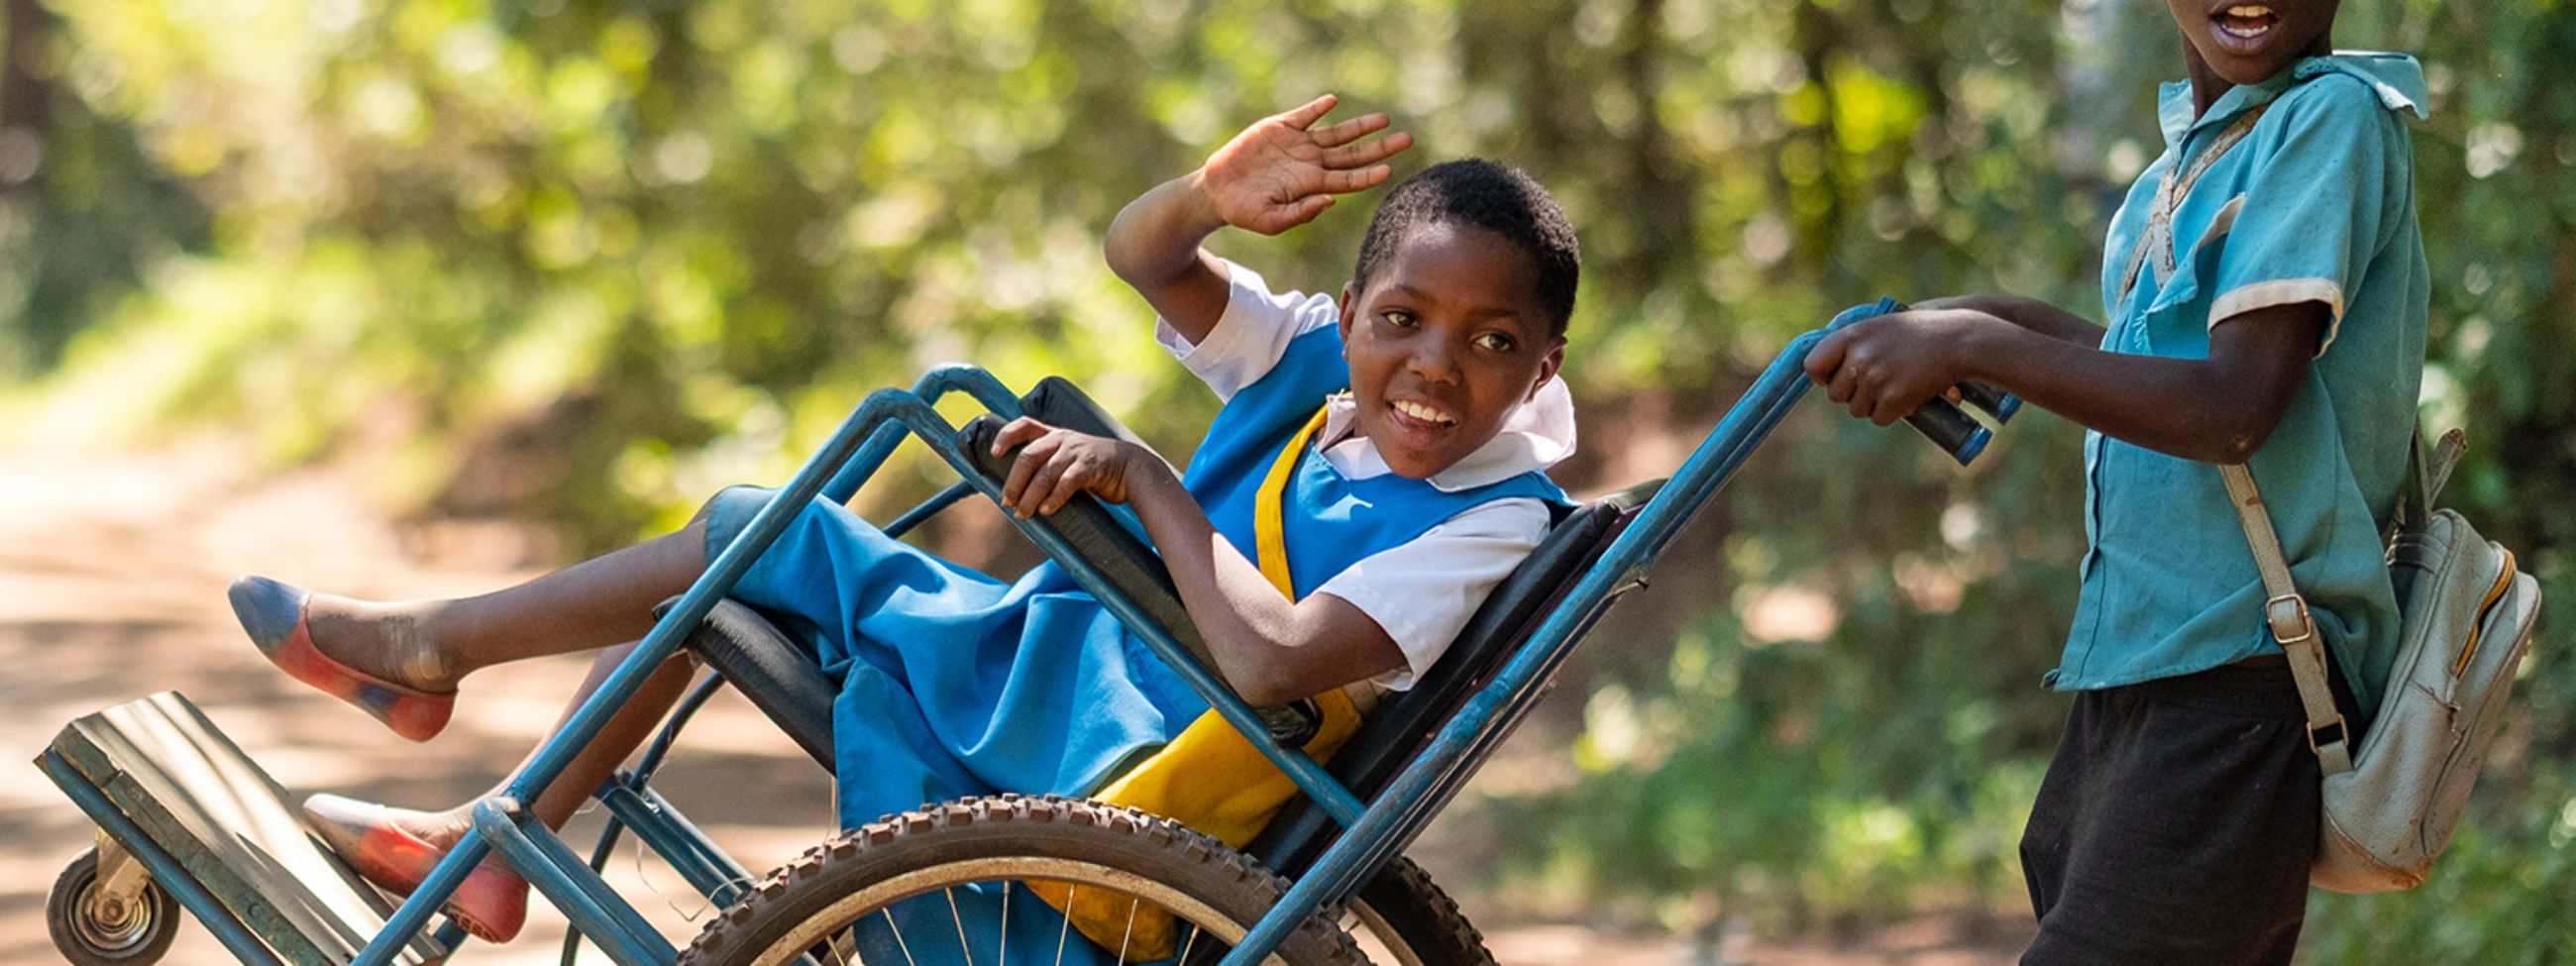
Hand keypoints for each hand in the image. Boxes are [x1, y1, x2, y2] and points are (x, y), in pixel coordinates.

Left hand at [991, 418, 1163, 519]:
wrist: (1132, 469)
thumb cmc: (1095, 470)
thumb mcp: (1069, 459)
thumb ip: (1047, 467)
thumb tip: (1018, 493)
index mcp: (1054, 435)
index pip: (1025, 425)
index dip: (1006, 436)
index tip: (994, 454)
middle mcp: (1063, 439)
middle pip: (1028, 456)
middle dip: (1014, 482)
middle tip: (1007, 502)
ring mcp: (1076, 452)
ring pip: (1044, 473)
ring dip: (1030, 497)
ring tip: (1023, 514)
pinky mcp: (1090, 467)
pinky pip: (1066, 483)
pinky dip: (1053, 499)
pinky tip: (1046, 511)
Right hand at [1194, 94, 1412, 235]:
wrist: (1218, 191)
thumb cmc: (1245, 212)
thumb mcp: (1271, 222)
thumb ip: (1300, 213)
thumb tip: (1330, 201)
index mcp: (1312, 186)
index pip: (1348, 179)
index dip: (1368, 175)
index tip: (1389, 170)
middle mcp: (1311, 163)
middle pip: (1353, 154)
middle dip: (1379, 148)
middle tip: (1406, 140)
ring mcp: (1298, 144)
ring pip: (1337, 133)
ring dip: (1360, 127)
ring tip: (1383, 119)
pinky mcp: (1279, 127)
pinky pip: (1304, 115)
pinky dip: (1318, 108)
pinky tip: (1332, 103)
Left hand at [1802, 308, 1995, 424]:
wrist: (1958, 340)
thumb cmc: (1921, 331)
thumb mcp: (1881, 325)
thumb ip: (1854, 343)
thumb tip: (1821, 368)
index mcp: (1851, 335)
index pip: (1812, 365)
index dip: (1822, 377)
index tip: (1835, 378)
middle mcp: (1858, 358)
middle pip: (1835, 394)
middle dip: (1853, 394)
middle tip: (1876, 384)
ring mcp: (1875, 379)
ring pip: (1856, 410)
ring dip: (1873, 405)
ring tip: (1896, 386)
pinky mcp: (1893, 398)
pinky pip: (1879, 418)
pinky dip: (1892, 413)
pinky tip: (1908, 397)